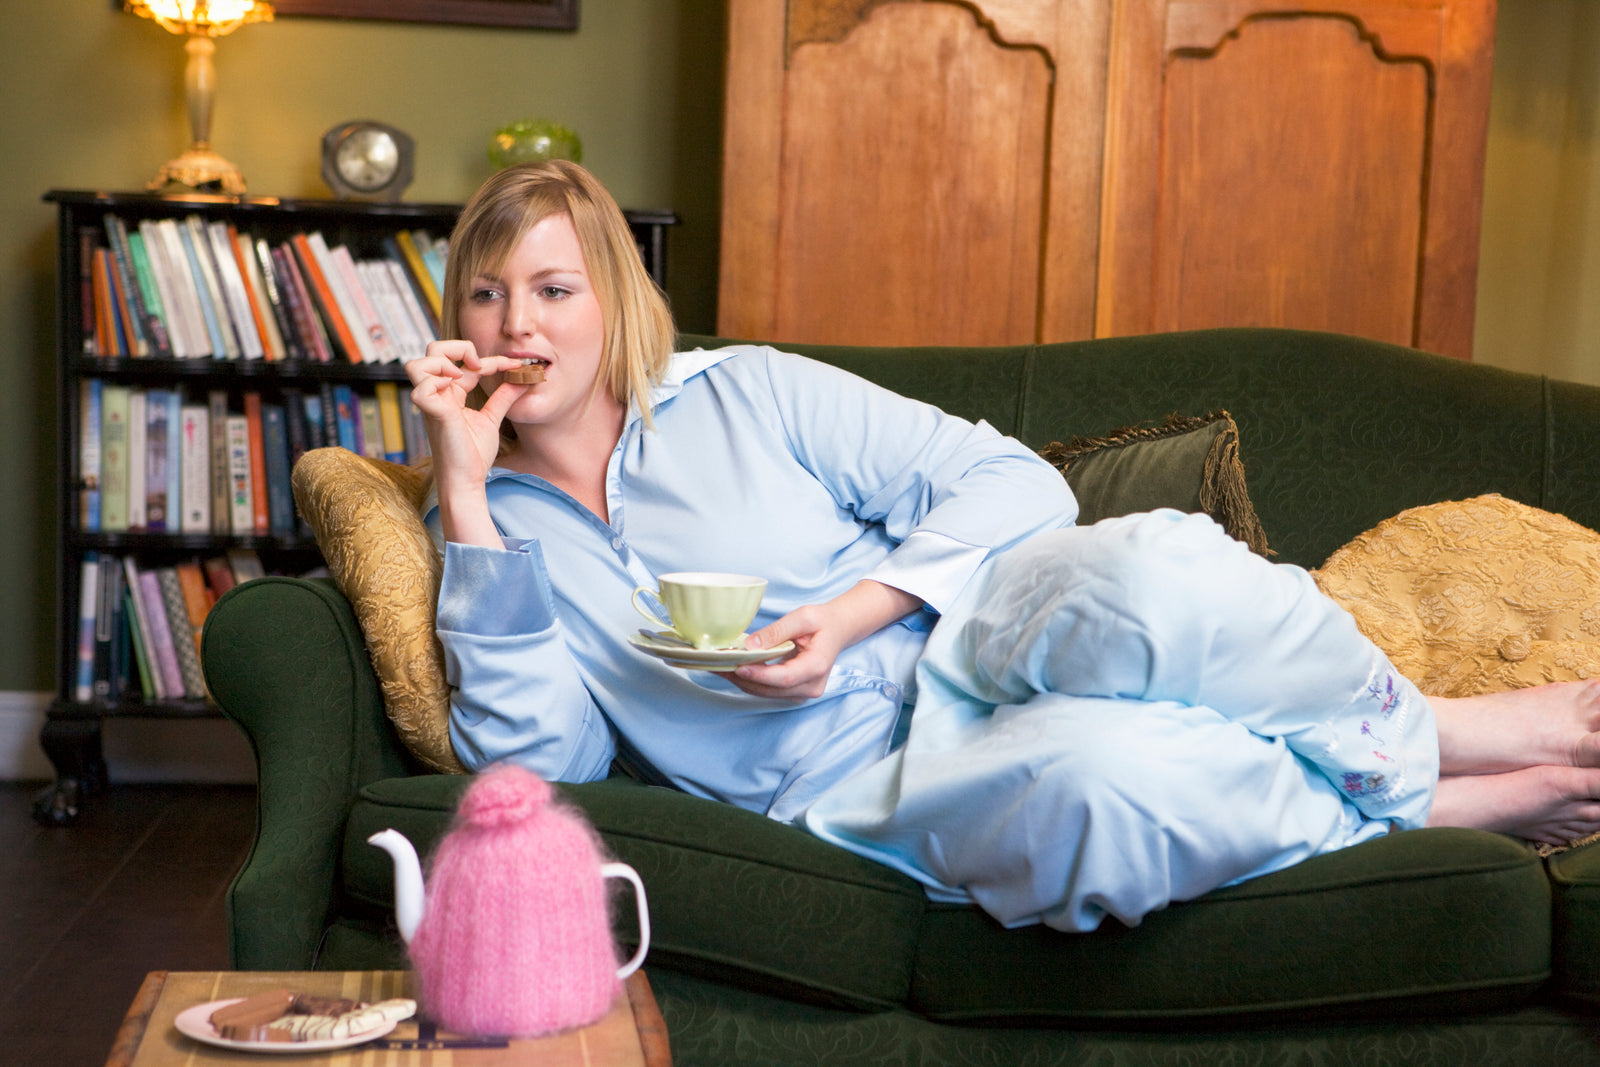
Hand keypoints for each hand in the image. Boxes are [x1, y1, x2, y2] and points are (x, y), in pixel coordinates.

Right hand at [407, 340, 528, 482]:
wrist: (468, 481)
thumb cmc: (474, 455)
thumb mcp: (492, 418)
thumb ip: (504, 397)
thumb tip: (522, 378)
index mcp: (450, 394)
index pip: (463, 363)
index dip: (489, 359)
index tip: (514, 365)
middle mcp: (437, 395)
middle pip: (431, 352)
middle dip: (456, 347)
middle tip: (477, 364)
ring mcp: (432, 404)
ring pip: (416, 365)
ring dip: (441, 363)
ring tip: (461, 376)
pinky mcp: (433, 415)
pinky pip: (420, 389)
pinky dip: (435, 383)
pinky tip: (453, 390)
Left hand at [729, 580, 923, 700]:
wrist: (838, 630)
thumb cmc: (823, 621)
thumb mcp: (803, 617)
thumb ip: (777, 631)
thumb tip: (750, 645)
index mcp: (818, 666)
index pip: (785, 677)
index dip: (760, 675)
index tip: (738, 667)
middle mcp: (812, 686)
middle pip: (771, 689)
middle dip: (743, 679)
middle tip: (717, 665)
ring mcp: (804, 692)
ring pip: (766, 693)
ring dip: (742, 682)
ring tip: (719, 667)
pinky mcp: (794, 692)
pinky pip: (768, 691)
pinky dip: (750, 682)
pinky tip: (733, 670)